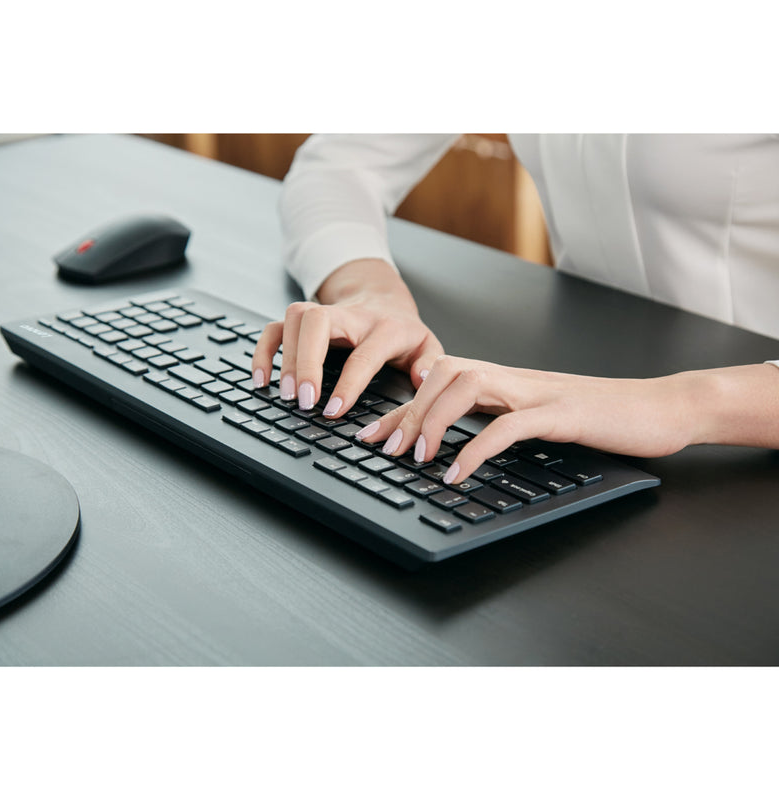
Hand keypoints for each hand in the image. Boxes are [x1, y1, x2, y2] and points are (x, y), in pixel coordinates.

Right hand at [252, 258, 443, 415]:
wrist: (383, 299)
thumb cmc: (403, 332)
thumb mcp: (427, 346)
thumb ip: (429, 365)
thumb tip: (422, 380)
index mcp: (384, 327)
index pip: (363, 353)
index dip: (348, 383)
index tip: (334, 410)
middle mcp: (350, 316)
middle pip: (318, 322)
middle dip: (307, 361)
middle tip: (303, 400)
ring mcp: (323, 313)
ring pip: (295, 318)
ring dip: (286, 356)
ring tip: (286, 394)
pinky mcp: (302, 320)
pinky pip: (275, 328)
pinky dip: (264, 352)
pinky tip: (262, 379)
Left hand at [355, 355, 745, 484]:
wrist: (659, 408)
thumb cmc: (598, 418)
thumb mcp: (538, 418)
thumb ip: (500, 420)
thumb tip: (460, 445)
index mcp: (506, 381)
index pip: (439, 384)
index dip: (400, 409)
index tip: (371, 435)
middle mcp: (514, 379)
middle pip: (444, 374)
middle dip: (407, 411)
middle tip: (386, 450)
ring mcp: (537, 393)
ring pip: (468, 385)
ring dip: (434, 420)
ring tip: (418, 457)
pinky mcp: (562, 414)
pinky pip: (508, 425)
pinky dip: (476, 449)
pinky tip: (457, 474)